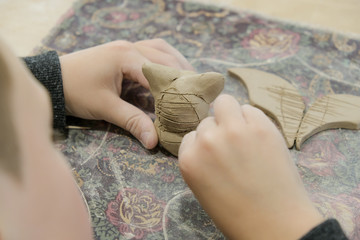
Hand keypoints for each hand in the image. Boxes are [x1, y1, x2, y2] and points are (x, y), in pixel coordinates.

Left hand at [60, 39, 192, 148]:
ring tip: (192, 81)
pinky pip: (152, 49)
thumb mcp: (105, 108)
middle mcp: (130, 47)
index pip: (162, 74)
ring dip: (178, 64)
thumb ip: (133, 121)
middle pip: (167, 59)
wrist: (53, 79)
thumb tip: (154, 141)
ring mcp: (127, 46)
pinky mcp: (123, 50)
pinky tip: (172, 69)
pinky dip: (165, 59)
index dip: (179, 90)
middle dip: (184, 76)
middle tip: (200, 94)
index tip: (194, 104)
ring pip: (162, 50)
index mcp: (127, 58)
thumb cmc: (76, 92)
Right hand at [178, 94, 322, 239]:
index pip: (191, 137)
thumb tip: (210, 138)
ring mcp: (234, 131)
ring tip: (244, 132)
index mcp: (189, 160)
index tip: (217, 155)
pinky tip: (260, 137)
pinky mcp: (261, 127)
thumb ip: (201, 160)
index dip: (205, 145)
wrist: (274, 225)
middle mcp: (207, 141)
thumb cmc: (237, 213)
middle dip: (218, 131)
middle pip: (207, 121)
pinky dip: (253, 119)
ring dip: (231, 115)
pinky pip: (250, 109)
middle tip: (234, 147)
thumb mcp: (203, 187)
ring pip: (225, 103)